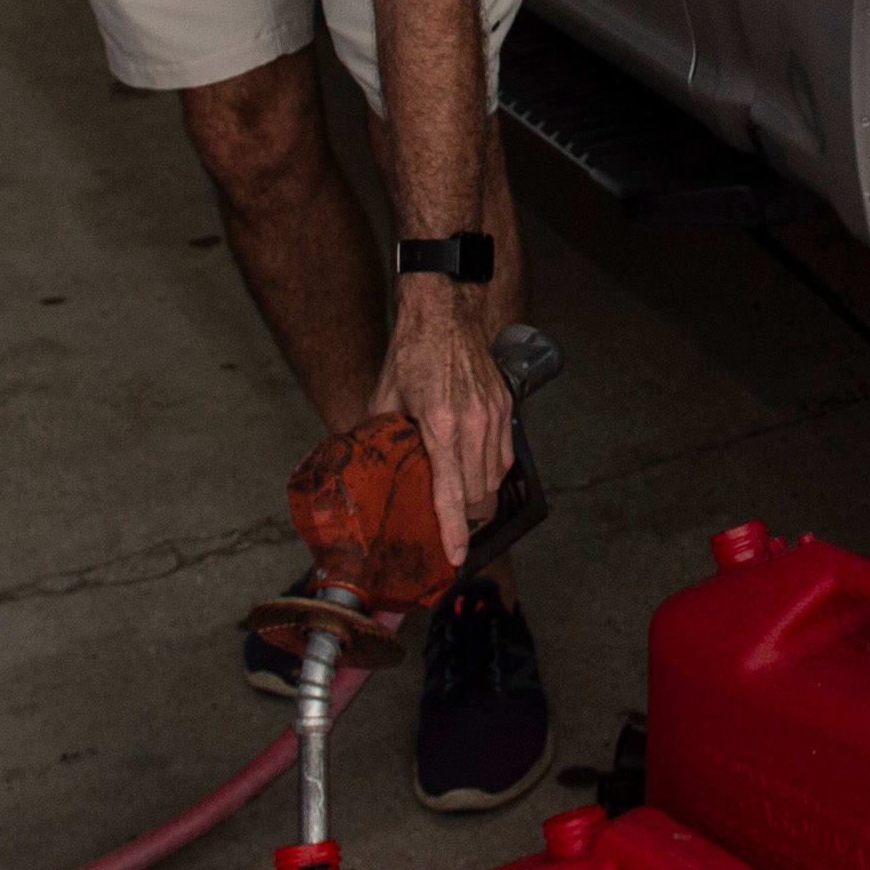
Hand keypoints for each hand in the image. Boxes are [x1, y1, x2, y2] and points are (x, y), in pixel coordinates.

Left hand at [368, 280, 508, 573]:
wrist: (445, 312)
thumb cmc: (412, 352)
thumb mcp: (384, 397)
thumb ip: (377, 436)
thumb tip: (363, 467)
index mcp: (441, 424)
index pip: (452, 491)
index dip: (453, 530)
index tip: (456, 556)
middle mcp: (474, 424)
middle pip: (479, 495)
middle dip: (463, 516)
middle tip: (444, 522)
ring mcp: (494, 416)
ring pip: (496, 480)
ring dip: (478, 496)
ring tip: (457, 497)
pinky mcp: (505, 408)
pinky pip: (505, 457)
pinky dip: (491, 472)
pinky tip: (473, 470)